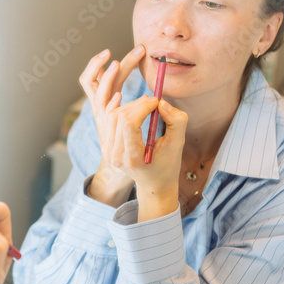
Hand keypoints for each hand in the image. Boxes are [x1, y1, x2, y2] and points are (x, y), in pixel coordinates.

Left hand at [98, 89, 188, 221]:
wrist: (154, 184)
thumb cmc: (168, 165)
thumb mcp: (177, 144)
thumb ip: (176, 122)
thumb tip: (162, 103)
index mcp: (133, 158)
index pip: (129, 123)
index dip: (142, 107)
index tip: (157, 101)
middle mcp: (116, 156)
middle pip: (120, 117)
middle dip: (137, 104)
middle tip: (153, 101)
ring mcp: (108, 152)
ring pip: (112, 116)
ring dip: (130, 105)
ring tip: (146, 104)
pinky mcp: (106, 147)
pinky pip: (108, 122)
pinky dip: (117, 109)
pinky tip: (123, 100)